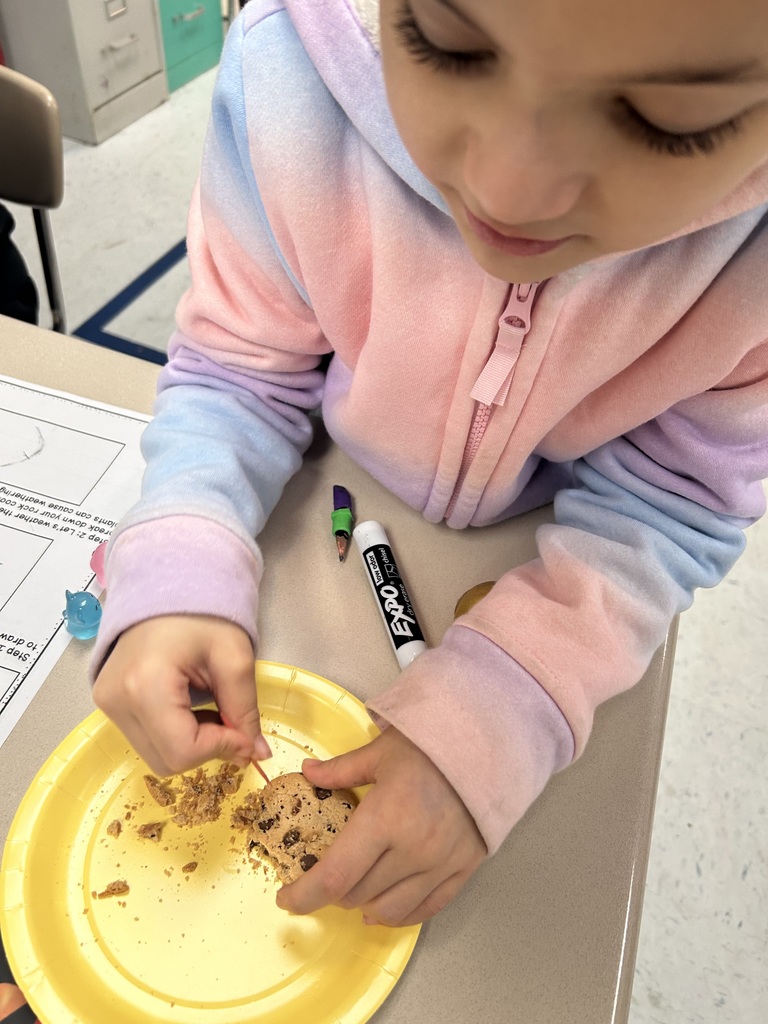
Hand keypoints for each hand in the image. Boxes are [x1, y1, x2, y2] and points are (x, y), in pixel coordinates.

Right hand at [92, 615, 271, 775]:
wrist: (166, 584)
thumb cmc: (203, 613)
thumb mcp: (235, 657)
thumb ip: (245, 710)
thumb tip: (257, 754)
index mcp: (144, 686)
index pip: (182, 751)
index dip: (222, 748)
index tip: (246, 733)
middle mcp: (116, 700)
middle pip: (167, 761)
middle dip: (207, 748)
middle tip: (229, 717)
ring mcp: (106, 703)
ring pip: (156, 756)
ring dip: (191, 744)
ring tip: (208, 706)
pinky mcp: (107, 703)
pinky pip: (146, 739)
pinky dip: (175, 736)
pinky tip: (189, 707)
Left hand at [275, 728, 485, 925]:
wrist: (489, 747)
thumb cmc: (431, 745)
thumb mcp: (381, 752)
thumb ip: (341, 770)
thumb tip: (307, 772)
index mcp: (385, 818)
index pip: (335, 875)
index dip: (304, 894)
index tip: (286, 897)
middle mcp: (412, 849)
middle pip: (357, 894)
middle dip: (331, 891)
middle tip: (321, 876)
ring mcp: (440, 864)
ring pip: (389, 909)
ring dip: (362, 906)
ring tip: (352, 893)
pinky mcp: (462, 870)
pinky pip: (425, 909)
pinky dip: (399, 914)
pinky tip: (384, 908)